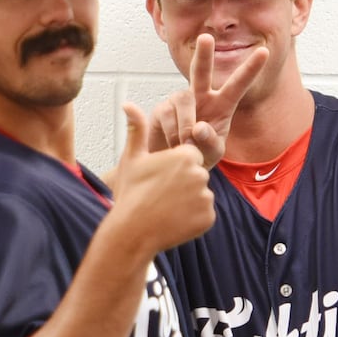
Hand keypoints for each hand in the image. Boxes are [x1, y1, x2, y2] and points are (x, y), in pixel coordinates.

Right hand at [110, 102, 214, 254]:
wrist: (131, 232)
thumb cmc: (131, 193)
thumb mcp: (133, 158)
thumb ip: (137, 129)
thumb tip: (128, 104)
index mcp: (185, 155)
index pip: (190, 156)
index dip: (175, 168)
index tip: (161, 179)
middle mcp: (200, 173)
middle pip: (197, 175)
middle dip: (184, 184)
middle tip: (162, 195)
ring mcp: (206, 197)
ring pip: (201, 195)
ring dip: (188, 201)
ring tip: (166, 208)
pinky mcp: (209, 217)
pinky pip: (204, 214)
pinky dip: (193, 219)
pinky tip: (174, 220)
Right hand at [149, 33, 268, 167]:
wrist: (174, 164)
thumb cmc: (199, 154)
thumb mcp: (212, 153)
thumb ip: (210, 143)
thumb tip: (197, 127)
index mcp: (222, 104)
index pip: (238, 84)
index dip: (250, 69)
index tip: (265, 52)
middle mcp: (200, 96)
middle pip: (201, 72)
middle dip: (204, 54)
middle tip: (206, 38)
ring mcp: (179, 100)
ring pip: (184, 103)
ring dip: (186, 129)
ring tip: (187, 147)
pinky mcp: (162, 109)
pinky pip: (168, 118)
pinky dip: (173, 137)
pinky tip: (173, 145)